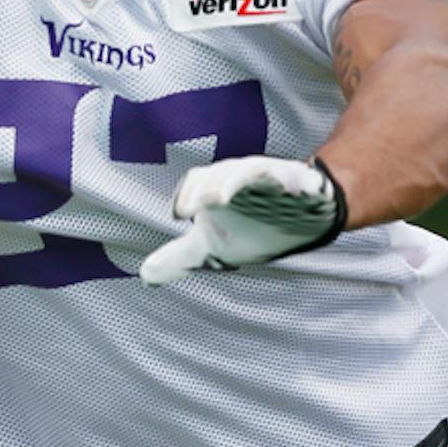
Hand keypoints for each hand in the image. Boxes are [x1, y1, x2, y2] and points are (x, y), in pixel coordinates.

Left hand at [140, 156, 346, 286]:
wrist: (301, 217)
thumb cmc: (252, 227)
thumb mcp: (213, 245)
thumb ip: (180, 255)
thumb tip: (145, 276)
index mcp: (217, 187)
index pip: (196, 183)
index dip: (188, 196)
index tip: (181, 214)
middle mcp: (240, 177)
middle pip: (221, 173)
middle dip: (209, 187)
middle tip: (200, 205)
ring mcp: (271, 178)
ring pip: (252, 171)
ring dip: (239, 180)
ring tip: (226, 195)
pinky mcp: (300, 182)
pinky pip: (296, 178)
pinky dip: (293, 181)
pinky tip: (293, 187)